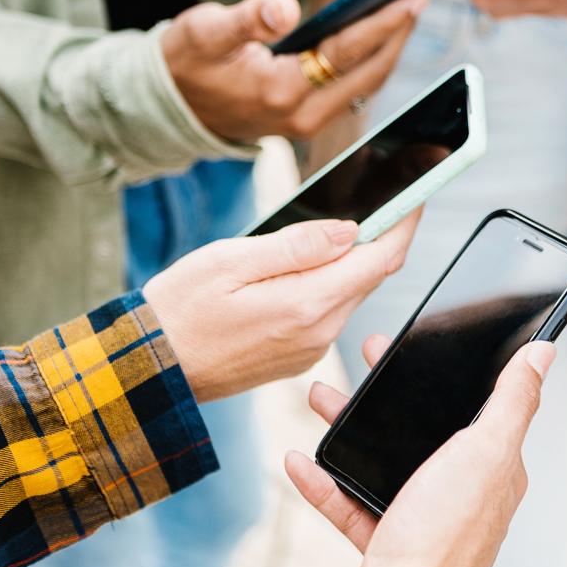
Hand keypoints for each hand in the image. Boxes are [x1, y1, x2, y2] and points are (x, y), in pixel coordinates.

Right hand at [143, 213, 418, 401]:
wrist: (148, 372)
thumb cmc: (179, 309)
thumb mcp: (230, 262)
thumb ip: (295, 246)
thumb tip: (349, 230)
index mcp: (307, 304)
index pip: (379, 259)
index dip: (404, 223)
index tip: (418, 194)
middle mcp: (319, 332)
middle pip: (371, 275)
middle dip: (384, 236)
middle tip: (387, 198)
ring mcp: (311, 349)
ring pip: (352, 293)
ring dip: (354, 260)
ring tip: (344, 226)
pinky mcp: (299, 357)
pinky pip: (331, 312)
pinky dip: (333, 284)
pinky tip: (312, 264)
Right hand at [161, 0, 423, 141]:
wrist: (168, 108)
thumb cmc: (185, 63)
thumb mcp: (203, 31)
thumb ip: (246, 19)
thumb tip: (285, 7)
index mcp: (280, 92)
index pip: (347, 52)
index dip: (384, 23)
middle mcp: (303, 114)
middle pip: (369, 71)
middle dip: (398, 32)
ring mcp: (309, 121)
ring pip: (366, 82)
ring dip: (390, 46)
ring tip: (408, 6)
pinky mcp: (309, 118)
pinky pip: (353, 87)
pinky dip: (372, 58)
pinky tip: (382, 30)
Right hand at [286, 336, 554, 566]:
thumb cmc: (444, 541)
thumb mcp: (485, 453)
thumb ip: (512, 401)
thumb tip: (542, 354)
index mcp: (491, 467)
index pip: (479, 404)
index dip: (452, 370)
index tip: (419, 340)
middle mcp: (459, 491)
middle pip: (422, 426)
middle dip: (389, 391)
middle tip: (366, 360)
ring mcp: (421, 517)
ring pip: (382, 458)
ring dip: (349, 425)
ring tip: (323, 400)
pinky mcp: (385, 541)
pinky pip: (349, 502)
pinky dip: (323, 480)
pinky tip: (302, 460)